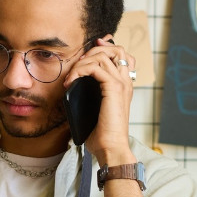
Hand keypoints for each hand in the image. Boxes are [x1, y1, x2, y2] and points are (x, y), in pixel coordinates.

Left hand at [64, 37, 136, 163]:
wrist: (111, 148)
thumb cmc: (102, 135)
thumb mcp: (94, 111)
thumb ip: (88, 98)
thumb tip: (71, 91)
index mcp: (123, 86)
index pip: (122, 56)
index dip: (106, 49)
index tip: (86, 55)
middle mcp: (125, 82)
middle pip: (116, 50)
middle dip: (93, 51)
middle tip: (78, 64)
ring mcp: (121, 84)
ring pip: (103, 56)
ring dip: (82, 62)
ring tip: (71, 77)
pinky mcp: (113, 88)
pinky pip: (94, 67)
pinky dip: (79, 71)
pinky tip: (71, 82)